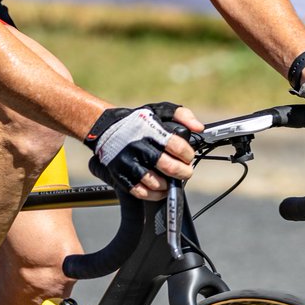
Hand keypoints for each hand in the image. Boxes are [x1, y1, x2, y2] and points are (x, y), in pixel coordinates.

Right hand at [84, 103, 203, 199]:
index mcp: (149, 130)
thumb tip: (199, 127)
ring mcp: (128, 162)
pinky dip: (154, 194)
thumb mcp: (159, 110)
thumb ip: (182, 115)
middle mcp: (138, 146)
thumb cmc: (137, 121)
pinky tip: (160, 190)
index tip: (188, 156)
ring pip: (155, 182)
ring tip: (172, 180)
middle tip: (186, 171)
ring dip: (169, 184)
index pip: (176, 145)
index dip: (187, 154)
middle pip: (168, 166)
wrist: (106, 129)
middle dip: (183, 172)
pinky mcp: (120, 174)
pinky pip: (140, 192)